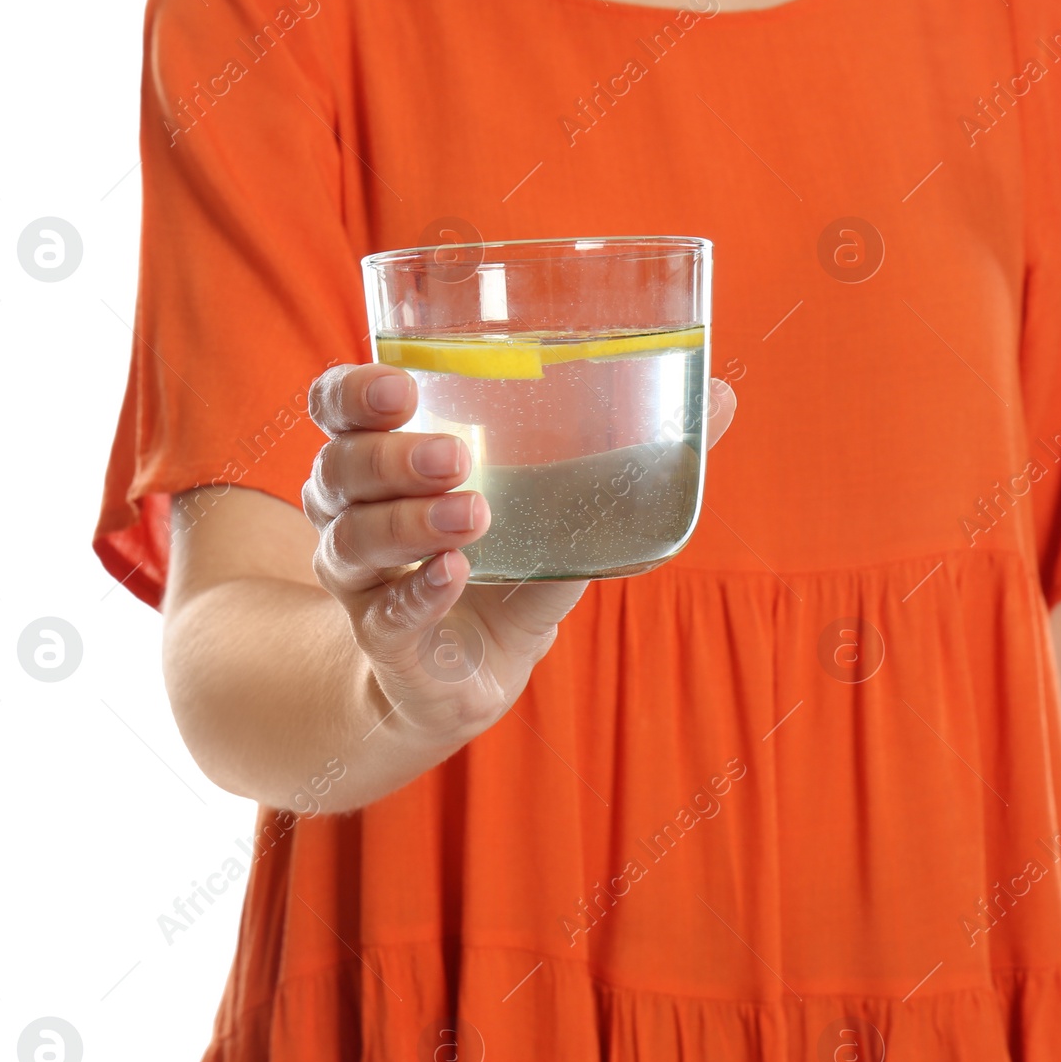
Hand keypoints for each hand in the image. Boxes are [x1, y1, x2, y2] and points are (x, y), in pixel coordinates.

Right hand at [303, 362, 735, 750]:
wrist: (475, 674)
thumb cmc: (512, 563)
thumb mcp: (566, 501)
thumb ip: (632, 450)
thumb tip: (724, 394)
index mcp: (387, 456)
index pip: (336, 406)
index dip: (353, 393)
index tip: (403, 386)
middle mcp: (357, 511)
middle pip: (339, 468)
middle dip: (389, 455)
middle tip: (455, 453)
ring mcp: (363, 580)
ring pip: (353, 538)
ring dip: (409, 521)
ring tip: (473, 513)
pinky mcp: (385, 639)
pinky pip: (387, 614)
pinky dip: (419, 593)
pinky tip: (456, 574)